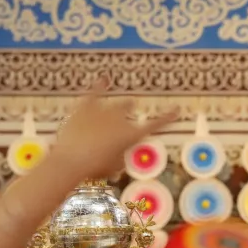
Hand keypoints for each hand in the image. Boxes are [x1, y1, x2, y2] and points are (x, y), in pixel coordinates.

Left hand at [49, 78, 177, 181]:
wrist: (71, 159)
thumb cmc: (95, 168)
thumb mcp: (113, 167)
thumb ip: (120, 156)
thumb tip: (119, 153)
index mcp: (131, 135)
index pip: (155, 124)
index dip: (167, 117)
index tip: (177, 110)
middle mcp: (121, 119)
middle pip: (130, 110)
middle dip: (131, 111)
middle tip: (131, 114)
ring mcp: (103, 110)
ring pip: (117, 103)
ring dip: (121, 105)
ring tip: (124, 104)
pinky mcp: (86, 107)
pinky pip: (94, 93)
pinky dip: (99, 86)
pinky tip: (103, 79)